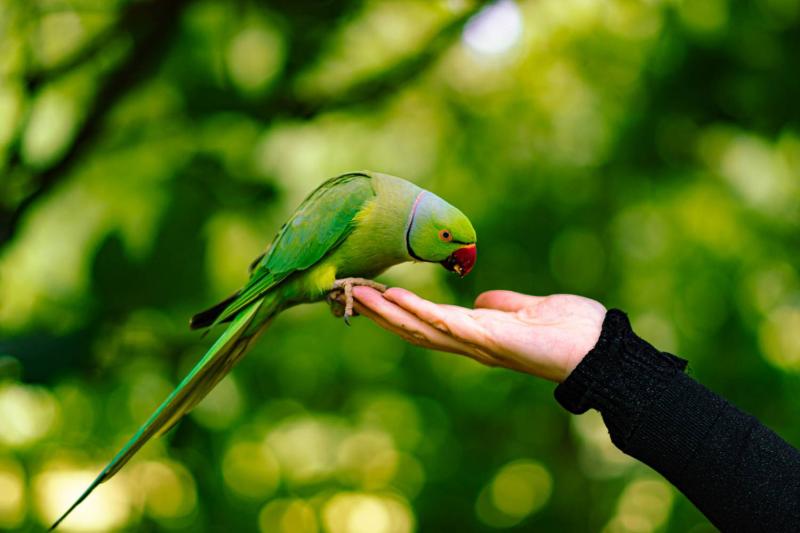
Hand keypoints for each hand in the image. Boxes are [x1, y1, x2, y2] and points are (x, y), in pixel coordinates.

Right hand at [352, 287, 605, 381]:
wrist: (601, 350)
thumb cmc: (572, 330)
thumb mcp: (530, 309)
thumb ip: (505, 305)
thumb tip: (484, 300)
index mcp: (478, 334)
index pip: (427, 323)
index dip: (397, 310)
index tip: (369, 291)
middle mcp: (471, 343)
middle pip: (413, 329)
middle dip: (380, 312)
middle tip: (346, 292)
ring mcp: (479, 344)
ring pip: (422, 329)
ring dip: (389, 312)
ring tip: (359, 293)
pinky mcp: (492, 340)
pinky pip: (449, 325)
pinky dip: (421, 312)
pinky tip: (398, 298)